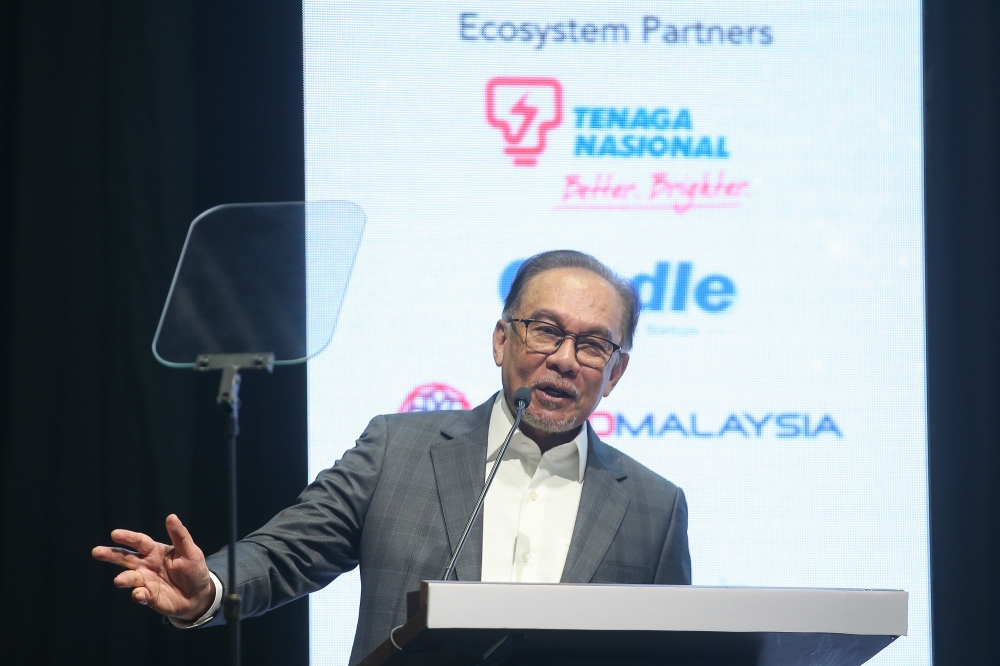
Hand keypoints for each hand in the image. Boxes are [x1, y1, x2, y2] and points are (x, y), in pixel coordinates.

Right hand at [92, 514, 215, 620]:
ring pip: (130, 578)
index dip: (128, 537)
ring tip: (118, 581)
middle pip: (126, 558)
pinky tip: (140, 594)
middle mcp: (146, 565)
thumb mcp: (191, 551)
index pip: (140, 542)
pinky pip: (140, 594)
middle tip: (96, 552)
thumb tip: (171, 516)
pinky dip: (138, 594)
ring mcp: (146, 581)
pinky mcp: (148, 596)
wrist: (198, 595)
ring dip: (123, 579)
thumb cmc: (194, 570)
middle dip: (111, 554)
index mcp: (155, 551)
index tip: (114, 534)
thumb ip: (180, 536)